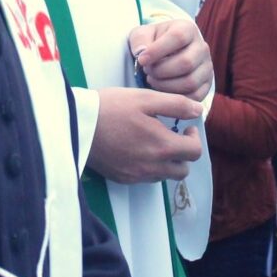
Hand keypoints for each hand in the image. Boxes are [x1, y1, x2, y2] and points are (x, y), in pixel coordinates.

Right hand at [88, 88, 203, 183]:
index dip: (195, 138)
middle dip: (183, 153)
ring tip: (154, 140)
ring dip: (167, 161)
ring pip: (165, 176)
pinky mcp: (123, 178)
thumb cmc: (113, 106)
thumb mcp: (146, 98)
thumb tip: (198, 111)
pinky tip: (137, 148)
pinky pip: (146, 178)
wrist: (78, 123)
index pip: (195, 153)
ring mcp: (137, 176)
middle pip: (182, 170)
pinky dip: (149, 166)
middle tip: (172, 134)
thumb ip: (176, 104)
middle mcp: (152, 167)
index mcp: (162, 146)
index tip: (185, 127)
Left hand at [129, 19, 211, 100]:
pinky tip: (161, 90)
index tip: (142, 60)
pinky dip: (175, 97)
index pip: (178, 37)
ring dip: (166, 85)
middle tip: (147, 71)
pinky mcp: (206, 85)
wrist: (165, 54)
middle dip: (161, 71)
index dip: (158, 50)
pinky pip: (194, 96)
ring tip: (152, 80)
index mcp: (187, 29)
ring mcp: (207, 67)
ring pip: (190, 82)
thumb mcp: (142, 35)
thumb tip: (142, 52)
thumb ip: (139, 40)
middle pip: (186, 63)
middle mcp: (201, 47)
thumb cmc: (152, 42)